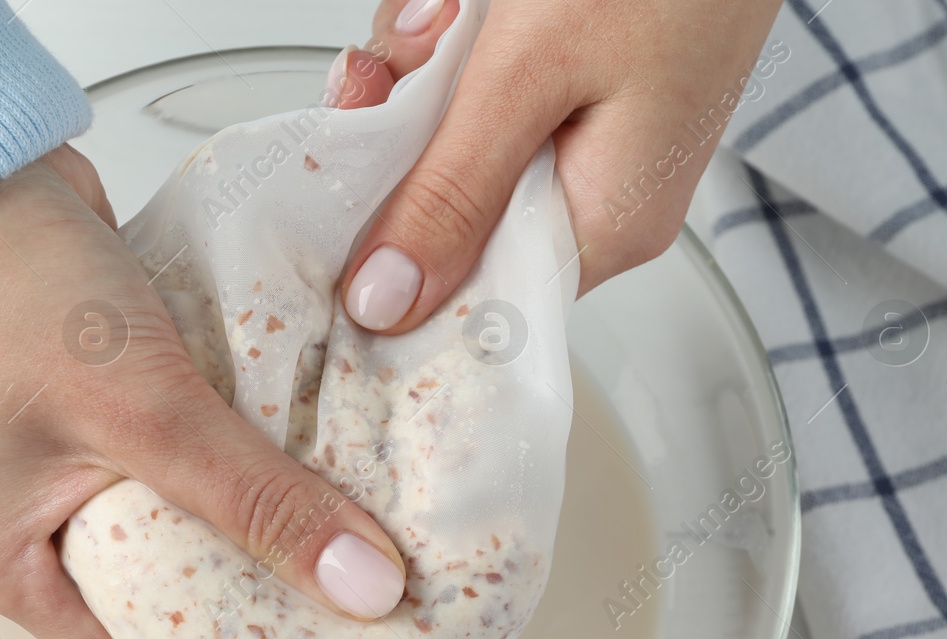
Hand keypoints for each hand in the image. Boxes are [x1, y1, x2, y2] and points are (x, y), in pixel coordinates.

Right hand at [0, 147, 406, 638]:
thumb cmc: (9, 288)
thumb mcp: (150, 414)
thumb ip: (258, 502)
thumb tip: (360, 584)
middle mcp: (12, 531)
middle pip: (155, 592)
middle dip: (247, 587)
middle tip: (346, 598)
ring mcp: (45, 468)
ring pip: (167, 519)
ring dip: (239, 512)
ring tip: (332, 532)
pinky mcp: (79, 412)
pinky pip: (165, 459)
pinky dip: (220, 457)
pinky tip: (287, 456)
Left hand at [331, 0, 782, 330]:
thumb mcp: (533, 76)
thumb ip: (452, 193)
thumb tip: (387, 302)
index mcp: (607, 220)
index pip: (475, 297)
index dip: (394, 263)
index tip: (340, 209)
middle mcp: (599, 189)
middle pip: (448, 209)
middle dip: (404, 134)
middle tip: (394, 73)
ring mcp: (585, 131)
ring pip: (450, 139)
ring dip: (424, 71)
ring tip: (449, 15)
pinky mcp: (571, 78)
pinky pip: (476, 88)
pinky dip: (453, 41)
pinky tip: (463, 6)